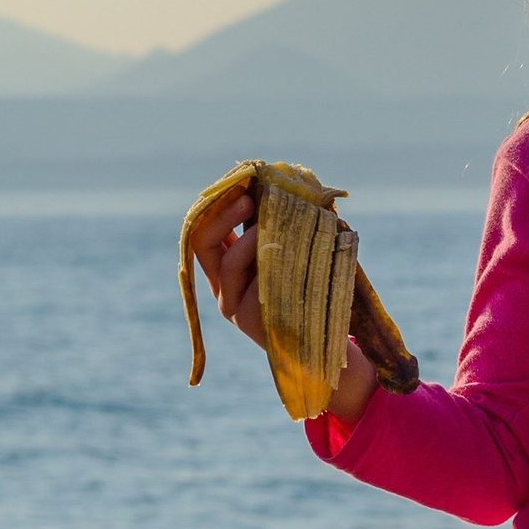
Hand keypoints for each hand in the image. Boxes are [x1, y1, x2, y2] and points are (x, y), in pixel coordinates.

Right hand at [184, 182, 377, 423]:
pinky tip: (291, 246)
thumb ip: (283, 232)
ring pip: (230, 262)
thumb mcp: (291, 259)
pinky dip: (270, 258)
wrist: (326, 345)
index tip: (241, 184)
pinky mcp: (251, 320)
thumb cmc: (312, 295)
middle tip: (249, 196)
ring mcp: (234, 306)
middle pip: (203, 243)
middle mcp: (223, 288)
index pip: (205, 233)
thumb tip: (292, 187)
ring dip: (252, 234)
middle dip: (224, 215)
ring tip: (279, 220)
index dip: (218, 207)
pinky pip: (254, 282)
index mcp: (228, 271)